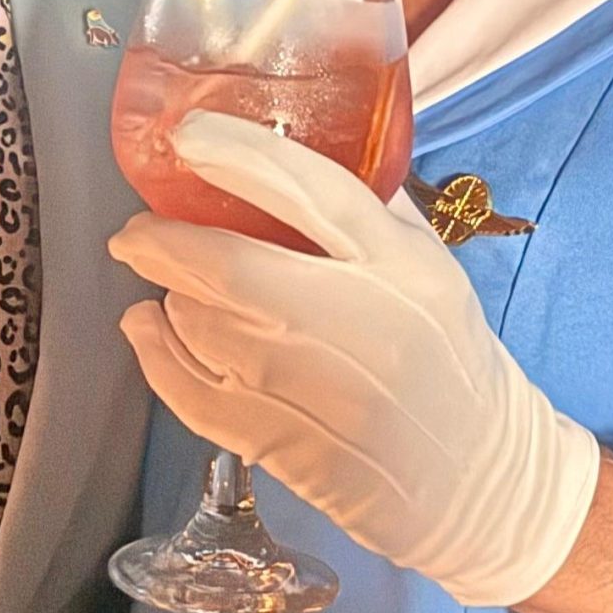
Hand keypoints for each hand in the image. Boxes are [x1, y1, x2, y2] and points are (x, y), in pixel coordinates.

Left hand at [108, 111, 601, 609]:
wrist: (476, 478)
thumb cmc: (447, 356)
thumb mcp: (429, 265)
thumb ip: (370, 207)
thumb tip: (285, 151)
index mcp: (401, 263)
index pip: (311, 190)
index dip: (239, 155)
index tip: (187, 135)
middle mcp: (358, 322)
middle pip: (235, 268)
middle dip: (165, 243)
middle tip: (136, 231)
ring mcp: (317, 391)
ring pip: (206, 329)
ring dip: (170, 298)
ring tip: (168, 285)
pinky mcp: (286, 446)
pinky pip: (194, 394)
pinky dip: (157, 355)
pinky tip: (149, 329)